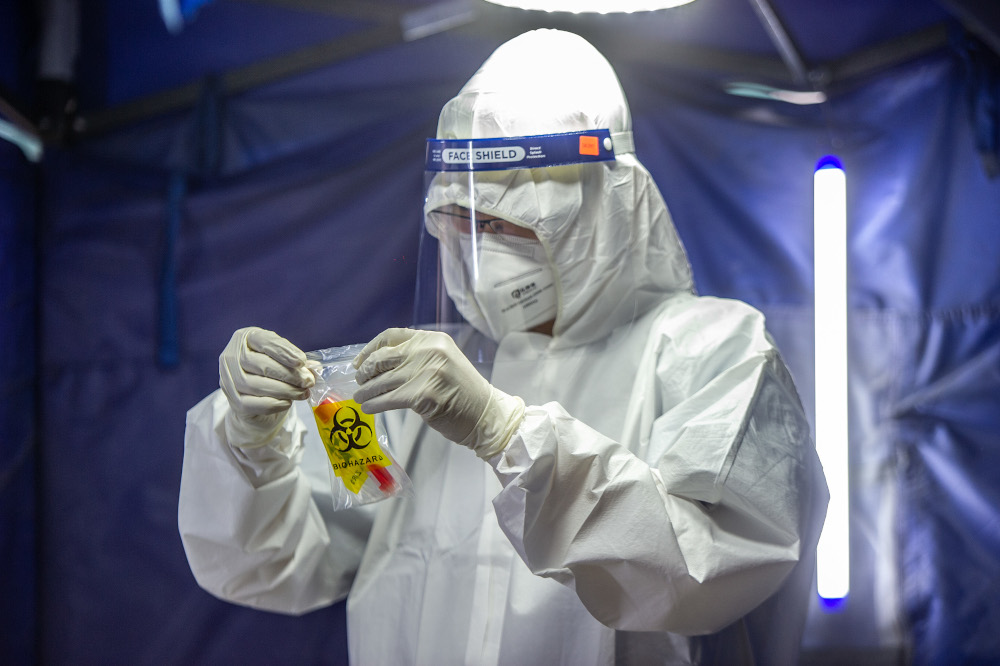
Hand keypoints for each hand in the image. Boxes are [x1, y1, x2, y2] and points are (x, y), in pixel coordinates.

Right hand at [219, 327, 314, 445]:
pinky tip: (287, 403)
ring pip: (255, 385)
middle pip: (260, 364)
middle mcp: (231, 355)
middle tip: (308, 382)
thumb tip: (315, 367)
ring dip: (283, 390)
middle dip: (288, 374)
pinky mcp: (232, 401)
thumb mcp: (283, 359)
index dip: (283, 351)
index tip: (302, 361)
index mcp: (246, 338)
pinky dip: (273, 403)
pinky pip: (251, 403)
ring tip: (302, 393)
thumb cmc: (271, 371)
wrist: (256, 398)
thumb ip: (297, 362)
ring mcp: (228, 378)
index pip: (264, 341)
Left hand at [353, 328, 523, 457]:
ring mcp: (426, 372)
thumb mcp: (443, 362)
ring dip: (365, 391)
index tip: (359, 362)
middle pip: (382, 357)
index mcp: (433, 339)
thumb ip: (418, 357)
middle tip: (359, 382)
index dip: (370, 348)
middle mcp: (429, 351)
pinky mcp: (422, 395)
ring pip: (382, 381)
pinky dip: (374, 404)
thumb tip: (380, 363)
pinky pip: (387, 399)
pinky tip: (369, 408)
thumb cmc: (464, 393)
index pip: (392, 335)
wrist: (486, 415)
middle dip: (365, 372)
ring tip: (360, 397)